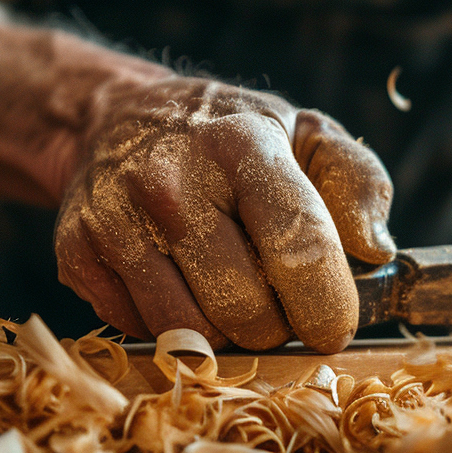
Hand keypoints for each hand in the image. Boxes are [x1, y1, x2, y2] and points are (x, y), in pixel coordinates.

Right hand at [55, 78, 395, 352]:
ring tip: (232, 296)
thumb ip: (357, 182)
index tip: (336, 326)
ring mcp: (116, 221)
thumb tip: (375, 249)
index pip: (298, 246)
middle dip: (277, 326)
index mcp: (242, 146)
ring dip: (226, 335)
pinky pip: (144, 332)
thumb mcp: (305, 133)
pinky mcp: (76, 255)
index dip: (328, 305)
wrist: (114, 117)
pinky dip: (173, 328)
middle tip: (279, 306)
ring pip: (192, 334)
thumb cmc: (229, 137)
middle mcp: (172, 182)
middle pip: (246, 309)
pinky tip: (181, 286)